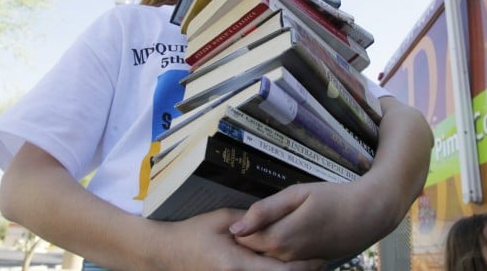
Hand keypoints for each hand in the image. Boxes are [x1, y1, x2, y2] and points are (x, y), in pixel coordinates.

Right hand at [146, 208, 325, 270]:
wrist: (165, 254)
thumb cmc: (192, 234)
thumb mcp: (222, 220)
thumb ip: (250, 222)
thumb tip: (274, 221)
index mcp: (237, 265)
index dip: (303, 267)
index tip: (320, 259)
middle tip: (320, 263)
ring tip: (307, 265)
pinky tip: (280, 266)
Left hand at [230, 96, 432, 264]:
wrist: (369, 214)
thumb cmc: (334, 198)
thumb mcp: (298, 194)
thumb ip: (266, 210)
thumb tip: (237, 227)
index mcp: (282, 238)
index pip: (245, 242)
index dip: (237, 230)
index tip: (230, 218)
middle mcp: (288, 256)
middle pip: (254, 253)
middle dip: (246, 240)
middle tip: (242, 221)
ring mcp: (300, 262)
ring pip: (269, 259)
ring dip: (260, 246)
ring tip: (260, 227)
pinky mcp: (310, 262)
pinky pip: (284, 261)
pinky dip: (276, 251)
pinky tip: (280, 235)